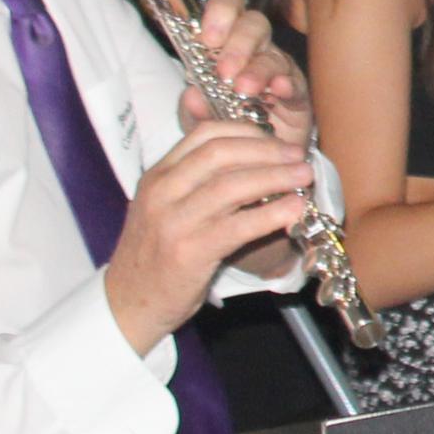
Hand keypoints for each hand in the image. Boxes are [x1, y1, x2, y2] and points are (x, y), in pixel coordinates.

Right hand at [106, 118, 312, 350]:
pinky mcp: (189, 251)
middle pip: (222, 153)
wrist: (128, 303)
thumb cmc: (157, 253)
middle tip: (298, 155)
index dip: (247, 130)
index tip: (276, 137)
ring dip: (276, 177)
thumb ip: (196, 180)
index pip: (205, 133)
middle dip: (267, 150)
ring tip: (305, 177)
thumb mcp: (165, 206)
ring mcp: (173, 220)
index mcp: (157, 175)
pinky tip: (294, 210)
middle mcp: (162, 191)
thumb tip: (255, 158)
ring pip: (232, 186)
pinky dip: (272, 214)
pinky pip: (239, 225)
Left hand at [188, 0, 312, 151]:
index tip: (208, 37)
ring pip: (273, 54)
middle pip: (254, 24)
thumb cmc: (225, 130)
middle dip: (238, 43)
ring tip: (244, 89)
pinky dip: (286, 84)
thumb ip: (191, 109)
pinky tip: (278, 90)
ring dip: (258, 69)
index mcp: (225, 45)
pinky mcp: (297, 95)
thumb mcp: (198, 123)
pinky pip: (295, 82)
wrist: (254, 162)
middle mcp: (254, 51)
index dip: (220, 12)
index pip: (228, 8)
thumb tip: (191, 94)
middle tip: (224, 70)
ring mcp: (278, 70)